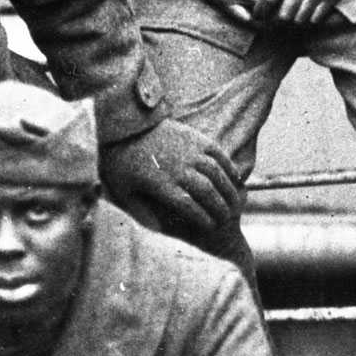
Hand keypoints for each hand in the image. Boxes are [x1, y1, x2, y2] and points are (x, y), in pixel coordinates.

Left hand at [100, 118, 240, 235]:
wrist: (125, 126)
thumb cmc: (122, 163)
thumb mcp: (124, 192)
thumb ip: (141, 212)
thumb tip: (158, 229)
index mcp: (160, 183)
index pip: (188, 206)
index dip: (202, 218)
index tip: (211, 227)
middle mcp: (177, 167)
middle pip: (206, 191)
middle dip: (219, 207)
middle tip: (227, 219)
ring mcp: (188, 150)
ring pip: (215, 173)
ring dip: (227, 189)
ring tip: (233, 202)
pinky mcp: (195, 137)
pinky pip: (218, 154)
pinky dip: (228, 167)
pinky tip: (234, 178)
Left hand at [257, 0, 355, 25]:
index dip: (260, 9)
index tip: (258, 13)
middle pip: (283, 15)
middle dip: (277, 18)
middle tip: (276, 16)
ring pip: (300, 19)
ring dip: (294, 18)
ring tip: (293, 12)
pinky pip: (316, 18)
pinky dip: (310, 18)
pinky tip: (308, 10)